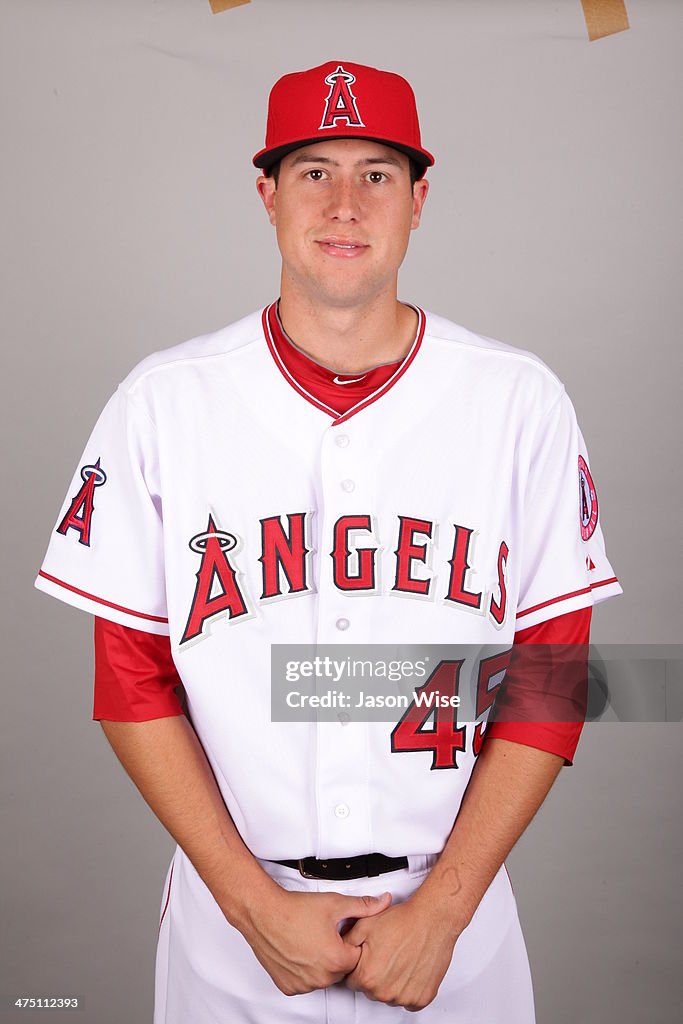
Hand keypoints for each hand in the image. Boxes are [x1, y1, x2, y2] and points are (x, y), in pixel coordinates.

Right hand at [236, 885, 392, 995]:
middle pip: (340, 969)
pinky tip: (299, 951)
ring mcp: (304, 985)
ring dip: (320, 963)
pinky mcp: (289, 987)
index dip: (349, 941)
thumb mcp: (335, 903)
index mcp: (337, 961)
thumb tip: (384, 902)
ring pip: (322, 977)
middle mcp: (322, 978)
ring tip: (309, 939)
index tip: (338, 931)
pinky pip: (304, 982)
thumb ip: (364, 906)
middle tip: (323, 933)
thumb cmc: (296, 908)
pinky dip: (303, 971)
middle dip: (336, 953)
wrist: (264, 912)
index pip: (356, 957)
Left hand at [342, 889, 458, 1010]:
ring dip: (392, 983)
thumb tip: (340, 952)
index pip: (353, 982)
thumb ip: (347, 943)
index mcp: (367, 977)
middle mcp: (384, 992)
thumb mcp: (364, 925)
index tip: (368, 957)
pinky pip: (409, 1001)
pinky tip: (410, 969)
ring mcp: (404, 997)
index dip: (360, 967)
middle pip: (371, 990)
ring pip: (390, 996)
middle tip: (386, 954)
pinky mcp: (422, 998)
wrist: (431, 919)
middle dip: (375, 975)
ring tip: (400, 959)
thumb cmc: (402, 921)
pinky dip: (409, 988)